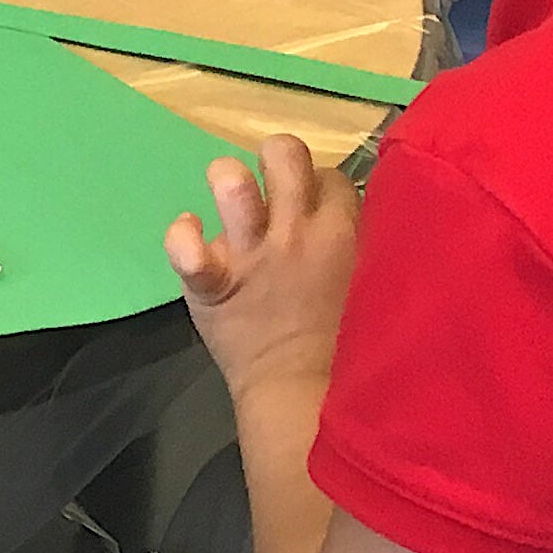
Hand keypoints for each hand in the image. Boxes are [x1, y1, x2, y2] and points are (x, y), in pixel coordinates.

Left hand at [166, 133, 355, 405]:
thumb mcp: (371, 287)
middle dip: (276, 159)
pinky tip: (191, 243)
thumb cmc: (344, 348)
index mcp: (345, 234)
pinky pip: (185, 246)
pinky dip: (182, 238)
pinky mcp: (212, 282)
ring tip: (237, 208)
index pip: (331, 176)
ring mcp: (251, 253)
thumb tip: (351, 218)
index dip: (320, 188)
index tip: (318, 214)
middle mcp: (296, 232)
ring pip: (231, 180)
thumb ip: (360, 248)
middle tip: (276, 196)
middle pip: (284, 151)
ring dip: (229, 183)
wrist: (306, 401)